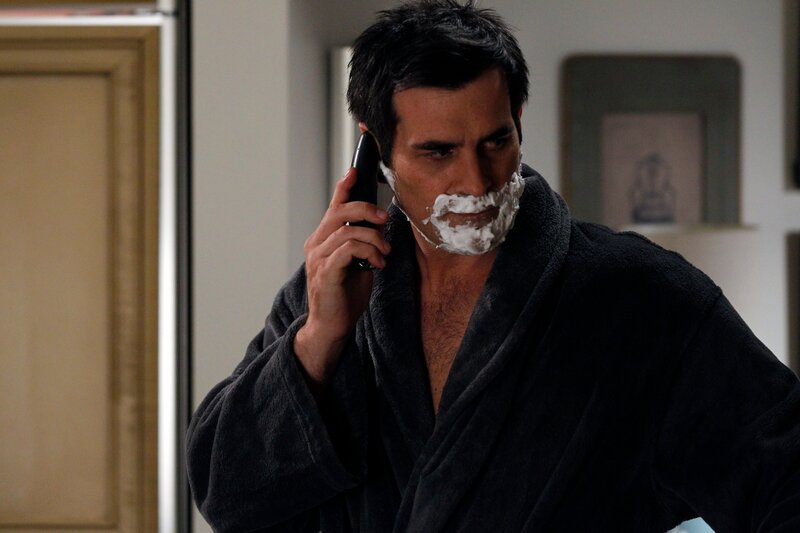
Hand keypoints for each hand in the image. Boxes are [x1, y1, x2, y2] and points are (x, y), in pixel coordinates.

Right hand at [293, 168, 389, 389]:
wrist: (332, 326)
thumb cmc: (345, 295)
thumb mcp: (358, 262)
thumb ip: (363, 242)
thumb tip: (378, 224)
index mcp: (323, 239)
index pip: (333, 206)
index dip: (344, 187)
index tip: (355, 171)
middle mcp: (316, 244)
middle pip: (340, 211)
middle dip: (366, 210)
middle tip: (384, 221)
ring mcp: (318, 257)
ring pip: (348, 230)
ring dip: (374, 239)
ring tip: (384, 253)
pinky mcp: (325, 272)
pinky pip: (349, 249)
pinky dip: (369, 252)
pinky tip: (377, 264)